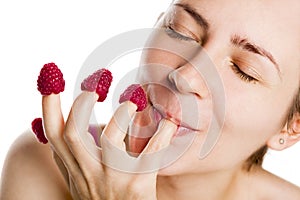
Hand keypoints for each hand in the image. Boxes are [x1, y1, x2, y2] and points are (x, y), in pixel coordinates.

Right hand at [42, 91, 176, 199]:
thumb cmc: (102, 199)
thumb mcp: (78, 182)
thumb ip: (67, 158)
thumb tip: (46, 131)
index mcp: (75, 169)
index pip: (54, 134)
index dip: (49, 105)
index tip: (53, 81)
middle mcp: (89, 173)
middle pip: (74, 134)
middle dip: (82, 104)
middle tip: (96, 85)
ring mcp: (113, 179)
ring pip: (111, 140)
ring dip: (122, 114)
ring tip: (134, 99)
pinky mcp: (138, 186)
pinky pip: (151, 154)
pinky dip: (162, 134)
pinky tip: (170, 120)